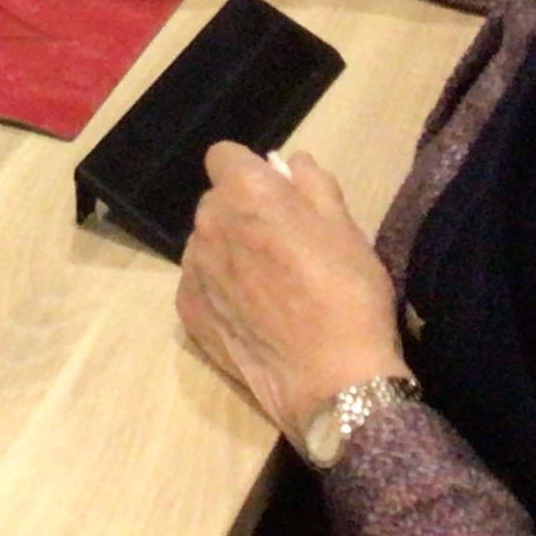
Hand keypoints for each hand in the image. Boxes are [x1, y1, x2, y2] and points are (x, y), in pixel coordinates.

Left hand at [175, 145, 408, 438]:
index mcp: (246, 193)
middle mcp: (208, 224)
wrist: (331, 380)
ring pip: (208, 243)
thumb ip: (314, 186)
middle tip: (283, 246)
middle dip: (244, 214)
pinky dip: (220, 291)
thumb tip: (294, 163)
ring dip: (230, 252)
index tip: (278, 198)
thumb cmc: (348, 295)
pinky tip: (254, 316)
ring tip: (271, 289)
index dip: (253, 172)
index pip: (226, 156)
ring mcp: (193, 269)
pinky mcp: (188, 310)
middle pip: (218, 202)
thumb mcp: (347, 229)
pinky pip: (201, 283)